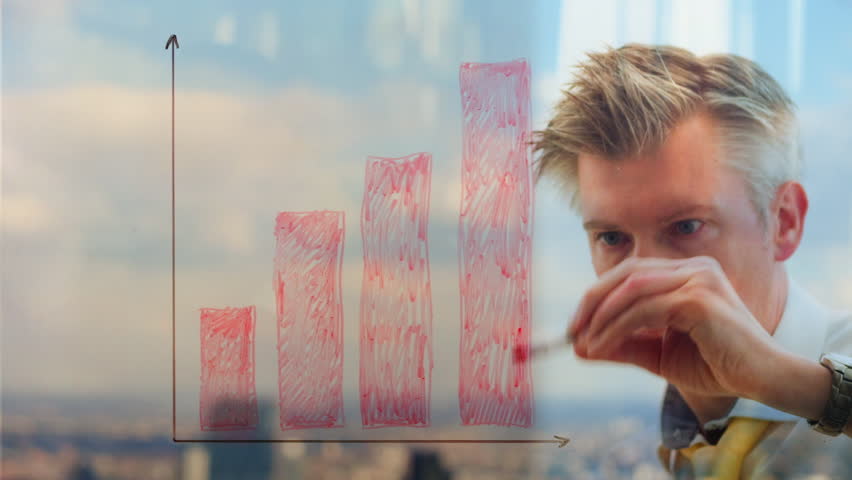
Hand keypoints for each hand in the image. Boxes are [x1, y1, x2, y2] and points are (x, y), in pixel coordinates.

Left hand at [569, 256, 780, 399]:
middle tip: (571, 332)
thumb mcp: (658, 355)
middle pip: (626, 273)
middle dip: (592, 302)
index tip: (575, 326)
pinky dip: (617, 328)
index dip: (597, 297)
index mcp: (686, 273)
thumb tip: (579, 347)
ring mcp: (699, 279)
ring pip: (632, 290)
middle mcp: (694, 268)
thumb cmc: (715, 366)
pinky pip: (645, 310)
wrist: (762, 382)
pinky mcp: (700, 299)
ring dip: (601, 318)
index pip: (630, 273)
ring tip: (585, 344)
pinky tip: (602, 347)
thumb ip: (622, 346)